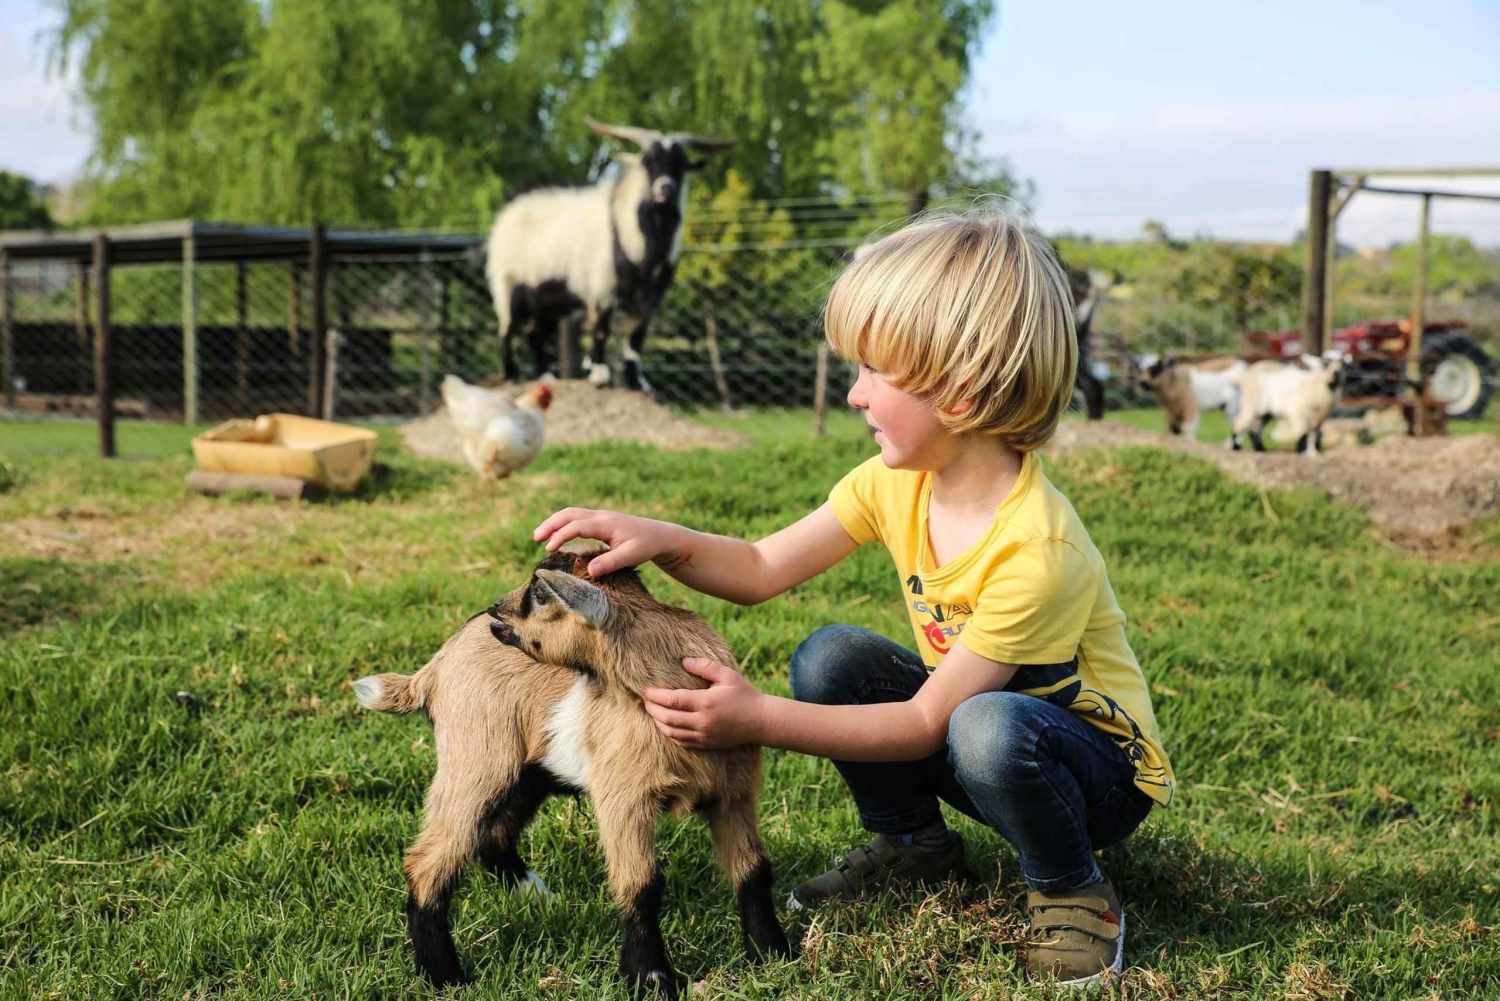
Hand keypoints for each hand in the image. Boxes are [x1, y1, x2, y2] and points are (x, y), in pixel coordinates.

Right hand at [532, 508, 685, 577]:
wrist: (660, 535)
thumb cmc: (646, 546)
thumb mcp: (631, 556)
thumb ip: (611, 562)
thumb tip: (590, 571)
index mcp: (606, 523)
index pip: (577, 526)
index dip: (561, 536)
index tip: (549, 550)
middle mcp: (601, 516)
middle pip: (569, 514)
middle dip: (550, 524)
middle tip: (535, 538)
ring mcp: (600, 517)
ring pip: (571, 514)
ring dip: (554, 523)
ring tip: (540, 537)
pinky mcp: (601, 521)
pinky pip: (577, 518)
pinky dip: (563, 524)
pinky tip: (557, 536)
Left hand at [642, 658, 767, 749]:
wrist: (761, 721)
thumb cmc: (744, 694)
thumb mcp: (727, 675)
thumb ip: (705, 667)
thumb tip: (683, 662)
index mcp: (706, 703)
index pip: (672, 700)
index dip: (655, 696)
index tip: (646, 690)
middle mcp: (702, 722)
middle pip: (667, 718)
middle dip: (652, 709)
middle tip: (645, 700)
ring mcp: (704, 735)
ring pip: (672, 732)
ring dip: (658, 722)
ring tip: (652, 711)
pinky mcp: (706, 744)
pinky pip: (681, 742)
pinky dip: (669, 734)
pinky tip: (666, 725)